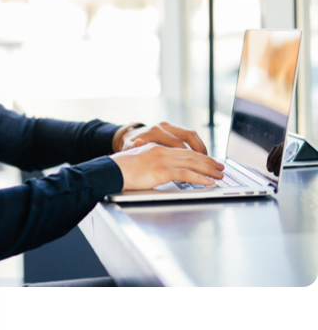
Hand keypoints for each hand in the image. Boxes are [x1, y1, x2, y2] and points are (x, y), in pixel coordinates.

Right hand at [110, 142, 224, 190]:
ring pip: (192, 163)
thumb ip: (149, 161)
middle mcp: (161, 150)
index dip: (198, 156)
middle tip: (220, 168)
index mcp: (156, 146)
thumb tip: (158, 169)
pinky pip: (186, 174)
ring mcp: (162, 160)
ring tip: (219, 176)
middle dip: (208, 162)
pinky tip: (208, 182)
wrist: (110, 170)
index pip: (183, 150)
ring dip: (209, 170)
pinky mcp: (161, 171)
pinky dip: (200, 178)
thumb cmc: (119, 168)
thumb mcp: (137, 160)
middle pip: (191, 155)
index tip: (208, 161)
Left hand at [121, 121, 208, 154]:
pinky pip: (188, 135)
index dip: (186, 154)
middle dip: (199, 149)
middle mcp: (164, 126)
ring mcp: (169, 126)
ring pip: (190, 133)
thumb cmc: (130, 145)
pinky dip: (196, 144)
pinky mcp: (172, 128)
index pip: (175, 142)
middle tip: (207, 162)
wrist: (129, 136)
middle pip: (187, 135)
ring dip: (200, 146)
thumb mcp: (129, 147)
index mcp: (155, 131)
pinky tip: (200, 155)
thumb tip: (138, 142)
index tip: (194, 165)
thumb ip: (134, 147)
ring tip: (207, 160)